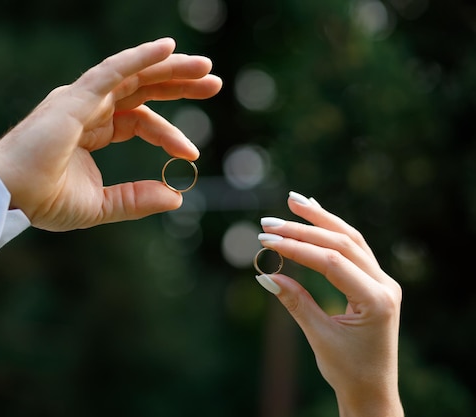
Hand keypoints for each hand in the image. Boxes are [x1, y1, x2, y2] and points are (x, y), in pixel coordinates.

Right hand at [0, 38, 221, 230]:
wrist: (8, 198)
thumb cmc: (42, 200)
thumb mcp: (101, 205)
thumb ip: (136, 200)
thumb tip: (176, 197)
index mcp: (94, 130)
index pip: (141, 122)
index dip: (169, 135)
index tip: (193, 154)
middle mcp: (90, 109)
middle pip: (142, 88)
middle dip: (179, 84)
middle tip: (214, 82)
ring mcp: (82, 100)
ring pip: (133, 74)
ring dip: (170, 67)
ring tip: (205, 66)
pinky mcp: (75, 98)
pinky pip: (113, 71)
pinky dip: (140, 57)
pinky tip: (168, 49)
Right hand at [256, 191, 402, 416]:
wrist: (372, 390)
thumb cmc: (348, 370)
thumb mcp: (319, 337)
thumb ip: (295, 302)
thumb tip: (266, 275)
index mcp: (376, 300)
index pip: (331, 262)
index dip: (296, 248)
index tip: (266, 240)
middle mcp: (385, 284)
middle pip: (342, 243)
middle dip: (304, 229)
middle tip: (269, 222)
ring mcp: (383, 281)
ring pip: (351, 239)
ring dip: (321, 219)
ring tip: (293, 201)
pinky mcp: (375, 281)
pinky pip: (354, 249)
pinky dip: (332, 231)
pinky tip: (315, 215)